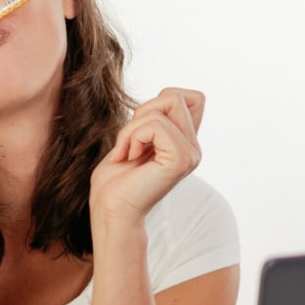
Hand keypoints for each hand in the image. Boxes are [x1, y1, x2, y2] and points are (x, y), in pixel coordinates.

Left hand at [90, 87, 203, 226]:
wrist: (110, 209)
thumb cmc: (115, 178)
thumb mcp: (135, 136)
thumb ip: (155, 118)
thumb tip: (169, 95)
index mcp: (185, 142)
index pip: (192, 97)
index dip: (162, 101)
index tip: (141, 131)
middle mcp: (193, 148)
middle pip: (174, 96)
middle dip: (142, 112)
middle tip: (130, 142)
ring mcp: (191, 154)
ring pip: (165, 107)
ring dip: (133, 128)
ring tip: (127, 152)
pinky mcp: (181, 159)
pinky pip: (157, 125)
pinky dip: (133, 136)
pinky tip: (129, 157)